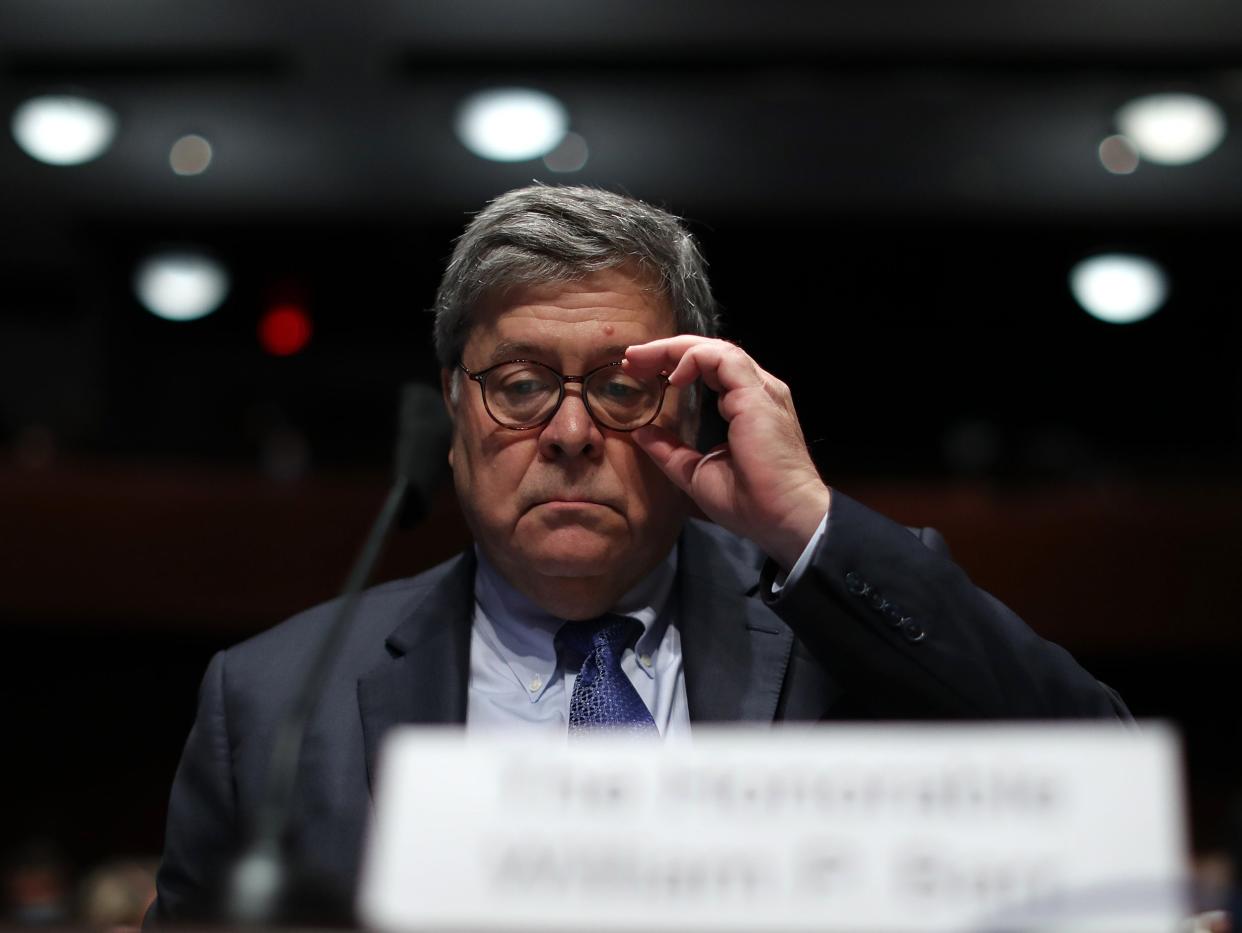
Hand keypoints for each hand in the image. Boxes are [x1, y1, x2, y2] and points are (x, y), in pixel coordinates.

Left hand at [624, 336, 830, 570]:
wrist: (782, 518)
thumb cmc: (748, 502)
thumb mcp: (695, 472)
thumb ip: (670, 450)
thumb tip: (640, 433)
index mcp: (743, 405)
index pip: (707, 369)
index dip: (671, 365)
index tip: (639, 374)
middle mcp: (754, 390)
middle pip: (707, 352)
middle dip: (665, 351)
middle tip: (631, 359)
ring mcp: (759, 389)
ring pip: (713, 348)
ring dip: (673, 349)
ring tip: (642, 361)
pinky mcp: (756, 394)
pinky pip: (722, 357)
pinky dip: (692, 359)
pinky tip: (672, 377)